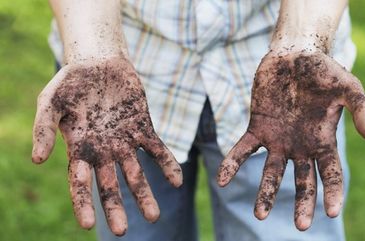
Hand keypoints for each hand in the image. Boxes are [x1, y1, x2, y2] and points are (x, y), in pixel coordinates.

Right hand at [32, 57, 182, 235]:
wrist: (99, 63)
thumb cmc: (71, 82)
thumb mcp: (50, 101)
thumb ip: (43, 128)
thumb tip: (36, 159)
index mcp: (80, 149)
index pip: (80, 183)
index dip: (83, 203)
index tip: (87, 224)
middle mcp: (104, 151)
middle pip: (110, 185)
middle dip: (116, 207)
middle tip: (123, 231)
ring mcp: (125, 141)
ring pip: (136, 173)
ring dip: (145, 194)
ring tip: (154, 216)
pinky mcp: (143, 128)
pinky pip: (156, 150)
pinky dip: (166, 164)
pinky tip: (177, 180)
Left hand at [217, 50, 364, 229]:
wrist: (294, 54)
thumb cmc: (324, 70)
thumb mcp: (349, 87)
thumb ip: (363, 109)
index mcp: (323, 141)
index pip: (330, 173)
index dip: (333, 193)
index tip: (332, 211)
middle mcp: (300, 146)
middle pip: (302, 181)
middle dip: (302, 202)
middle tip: (300, 226)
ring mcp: (278, 140)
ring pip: (272, 172)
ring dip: (265, 193)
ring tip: (260, 215)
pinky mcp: (257, 128)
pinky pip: (243, 151)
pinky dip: (232, 164)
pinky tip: (221, 180)